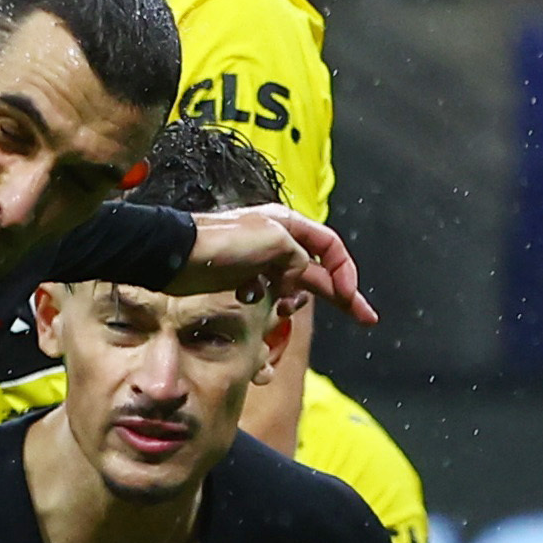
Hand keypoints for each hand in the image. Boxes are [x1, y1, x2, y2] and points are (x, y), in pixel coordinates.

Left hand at [190, 203, 373, 326]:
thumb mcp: (274, 241)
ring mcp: (260, 261)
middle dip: (342, 294)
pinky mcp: (241, 278)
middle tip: (366, 318)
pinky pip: (267, 293)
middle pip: (319, 270)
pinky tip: (251, 298)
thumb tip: (298, 281)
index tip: (350, 298)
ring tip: (282, 305)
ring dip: (293, 299)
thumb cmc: (222, 242)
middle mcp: (278, 241)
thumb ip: (299, 259)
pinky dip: (267, 300)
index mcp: (289, 224)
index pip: (330, 247)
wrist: (176, 256)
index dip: (344, 272)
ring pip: (293, 285)